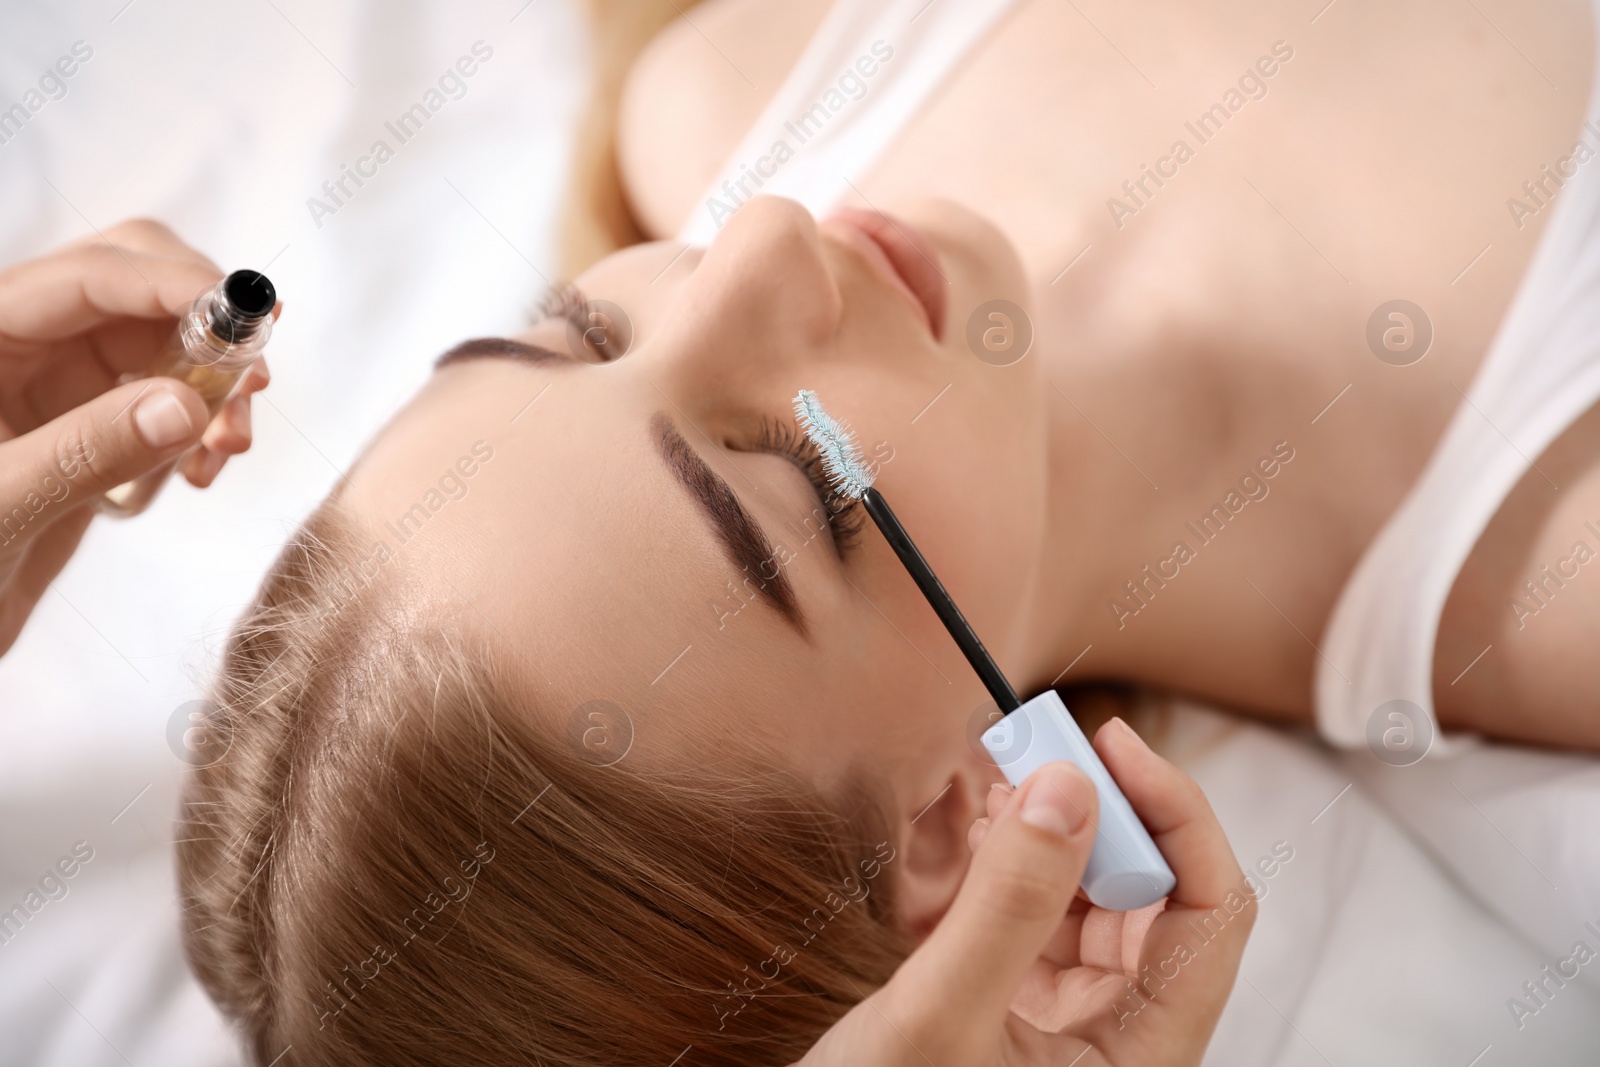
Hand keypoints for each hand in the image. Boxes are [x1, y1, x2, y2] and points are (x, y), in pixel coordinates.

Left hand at [0, 219, 271, 654]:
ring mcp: (57, 385)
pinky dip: (203, 425)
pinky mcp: (90, 428)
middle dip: (204, 325)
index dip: (172, 285)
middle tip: (249, 380)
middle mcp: (19, 345)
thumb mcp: (2, 505)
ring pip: (164, 341)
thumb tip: (189, 404)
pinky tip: (200, 469)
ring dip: (215, 384)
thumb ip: (88, 450)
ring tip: (228, 447)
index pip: (87, 277)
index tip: (245, 313)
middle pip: (134, 285)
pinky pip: (168, 398)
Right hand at [799, 719, 1252, 1066]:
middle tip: (1034, 745)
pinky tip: (975, 833)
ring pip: (1092, 900)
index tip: (1108, 743)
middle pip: (1152, 895)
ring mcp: (1071, 1026)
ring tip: (1000, 781)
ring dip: (1052, 834)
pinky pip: (1037, 919)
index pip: (1210, 911)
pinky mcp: (1018, 1012)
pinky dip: (1010, 867)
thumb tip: (1068, 786)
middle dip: (1096, 813)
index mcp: (1143, 1057)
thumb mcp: (940, 1018)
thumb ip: (1008, 906)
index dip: (1174, 815)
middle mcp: (1122, 1039)